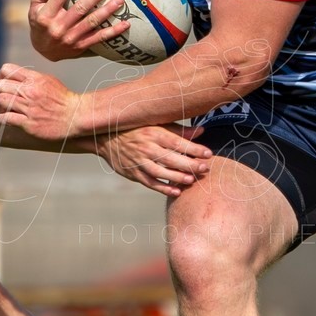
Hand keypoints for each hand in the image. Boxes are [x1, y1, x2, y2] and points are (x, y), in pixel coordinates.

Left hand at [0, 63, 82, 141]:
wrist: (76, 116)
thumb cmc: (62, 99)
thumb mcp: (48, 80)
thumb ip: (31, 77)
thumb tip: (16, 75)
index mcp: (34, 79)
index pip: (6, 70)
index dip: (2, 76)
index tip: (6, 84)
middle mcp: (30, 92)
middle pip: (1, 86)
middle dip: (2, 91)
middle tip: (7, 97)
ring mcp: (29, 108)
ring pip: (2, 101)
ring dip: (3, 105)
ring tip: (9, 108)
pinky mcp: (29, 123)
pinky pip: (6, 118)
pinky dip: (3, 118)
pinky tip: (8, 119)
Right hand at [28, 0, 129, 60]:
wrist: (42, 50)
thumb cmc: (40, 21)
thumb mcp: (35, 5)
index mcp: (46, 15)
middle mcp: (58, 27)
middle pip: (80, 9)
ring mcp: (71, 38)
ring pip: (92, 22)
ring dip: (107, 11)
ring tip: (120, 0)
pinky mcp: (81, 46)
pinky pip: (99, 38)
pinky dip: (113, 31)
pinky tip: (125, 24)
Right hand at [93, 125, 209, 197]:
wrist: (106, 136)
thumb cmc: (137, 128)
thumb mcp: (156, 124)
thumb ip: (178, 130)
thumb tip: (201, 131)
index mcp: (153, 133)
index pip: (176, 142)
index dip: (193, 148)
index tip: (208, 153)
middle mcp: (146, 147)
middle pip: (170, 158)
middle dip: (189, 164)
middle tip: (205, 168)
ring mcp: (138, 161)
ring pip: (160, 172)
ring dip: (176, 177)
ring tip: (191, 180)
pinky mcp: (133, 173)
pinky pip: (149, 182)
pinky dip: (163, 188)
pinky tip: (176, 191)